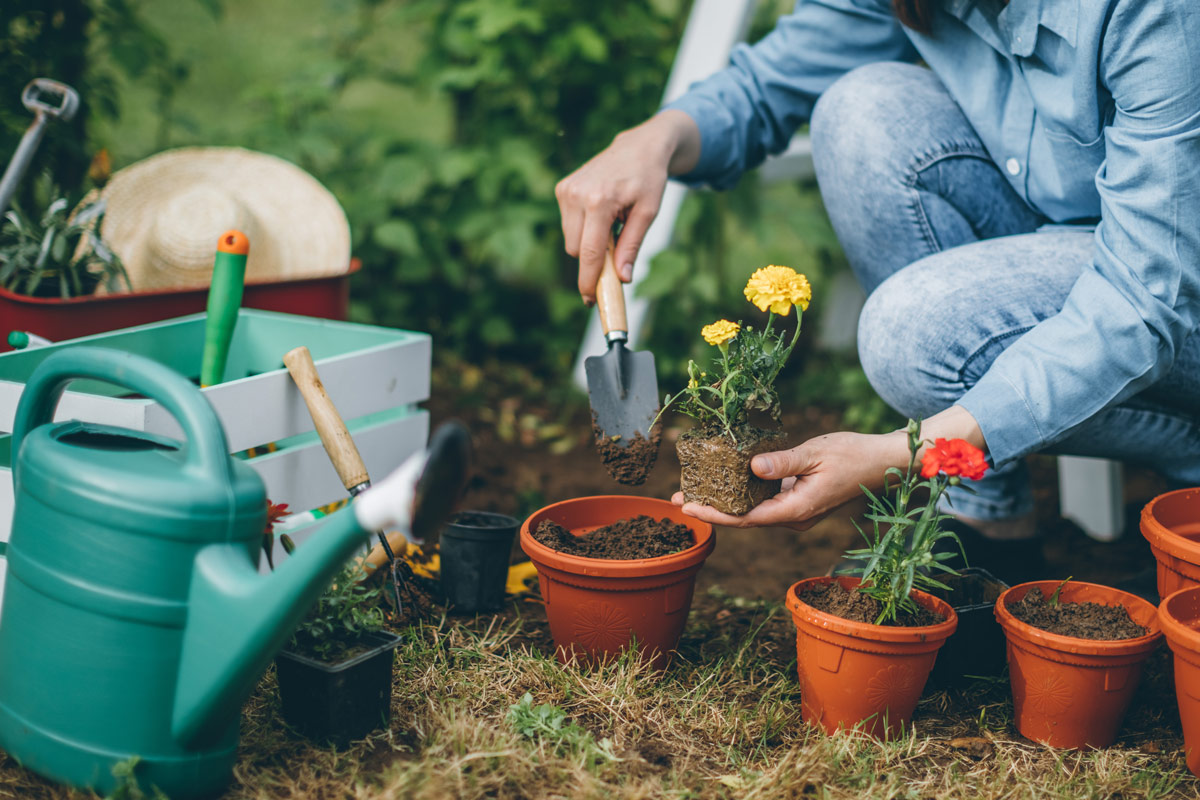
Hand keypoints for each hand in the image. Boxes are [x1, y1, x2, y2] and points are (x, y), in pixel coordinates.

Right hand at [555, 110, 699, 302]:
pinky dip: (584, 228)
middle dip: (593, 259)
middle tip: (616, 253)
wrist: (639, 146)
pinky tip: (602, 212)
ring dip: (589, 242)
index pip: (588, 253)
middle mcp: (577, 195)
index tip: (590, 299)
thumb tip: (623, 278)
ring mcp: (566, 190)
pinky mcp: (562, 188)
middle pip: (576, 250)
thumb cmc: (648, 179)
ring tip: (613, 223)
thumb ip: (632, 246)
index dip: (588, 280)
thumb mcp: (648, 213)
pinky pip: (569, 225)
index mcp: (599, 202)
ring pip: (571, 239)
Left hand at [672, 430, 909, 530]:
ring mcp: (797, 511)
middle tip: (678, 496)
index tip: (687, 507)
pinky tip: (727, 479)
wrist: (884, 462)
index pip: (745, 518)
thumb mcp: (816, 453)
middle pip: (744, 517)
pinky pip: (765, 501)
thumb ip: (783, 462)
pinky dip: (743, 492)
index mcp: (796, 510)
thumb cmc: (854, 456)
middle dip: (711, 508)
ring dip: (725, 501)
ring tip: (694, 488)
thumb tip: (752, 466)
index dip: (714, 514)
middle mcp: (794, 517)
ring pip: (754, 510)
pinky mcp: (799, 500)